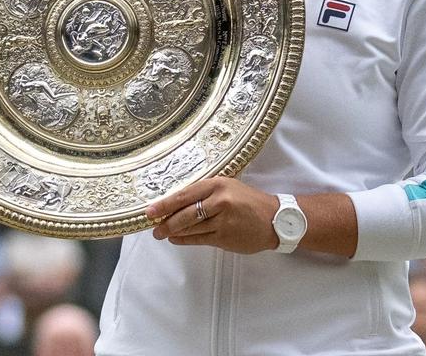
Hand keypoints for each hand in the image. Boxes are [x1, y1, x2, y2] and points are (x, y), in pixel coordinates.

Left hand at [147, 177, 278, 253]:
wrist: (275, 219)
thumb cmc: (248, 201)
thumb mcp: (228, 187)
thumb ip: (206, 193)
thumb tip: (176, 202)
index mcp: (218, 184)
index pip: (185, 194)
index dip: (165, 203)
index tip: (150, 210)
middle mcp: (219, 201)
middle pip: (185, 214)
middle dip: (165, 221)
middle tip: (153, 227)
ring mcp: (222, 221)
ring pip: (190, 228)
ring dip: (173, 232)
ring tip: (162, 233)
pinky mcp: (225, 238)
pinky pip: (199, 239)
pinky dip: (185, 240)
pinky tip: (177, 239)